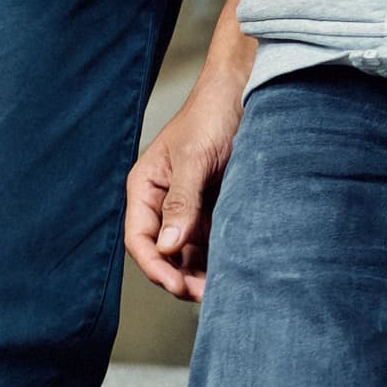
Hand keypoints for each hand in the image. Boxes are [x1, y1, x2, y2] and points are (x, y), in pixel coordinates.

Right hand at [125, 64, 245, 302]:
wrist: (248, 92)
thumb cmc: (212, 116)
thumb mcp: (195, 159)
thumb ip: (181, 202)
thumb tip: (168, 245)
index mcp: (145, 188)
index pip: (139, 239)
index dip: (155, 266)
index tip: (177, 285)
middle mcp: (162, 201)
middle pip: (163, 251)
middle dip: (180, 276)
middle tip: (205, 294)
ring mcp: (188, 206)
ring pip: (187, 251)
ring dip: (199, 271)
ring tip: (221, 288)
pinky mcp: (212, 207)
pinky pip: (210, 240)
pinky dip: (217, 257)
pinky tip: (231, 268)